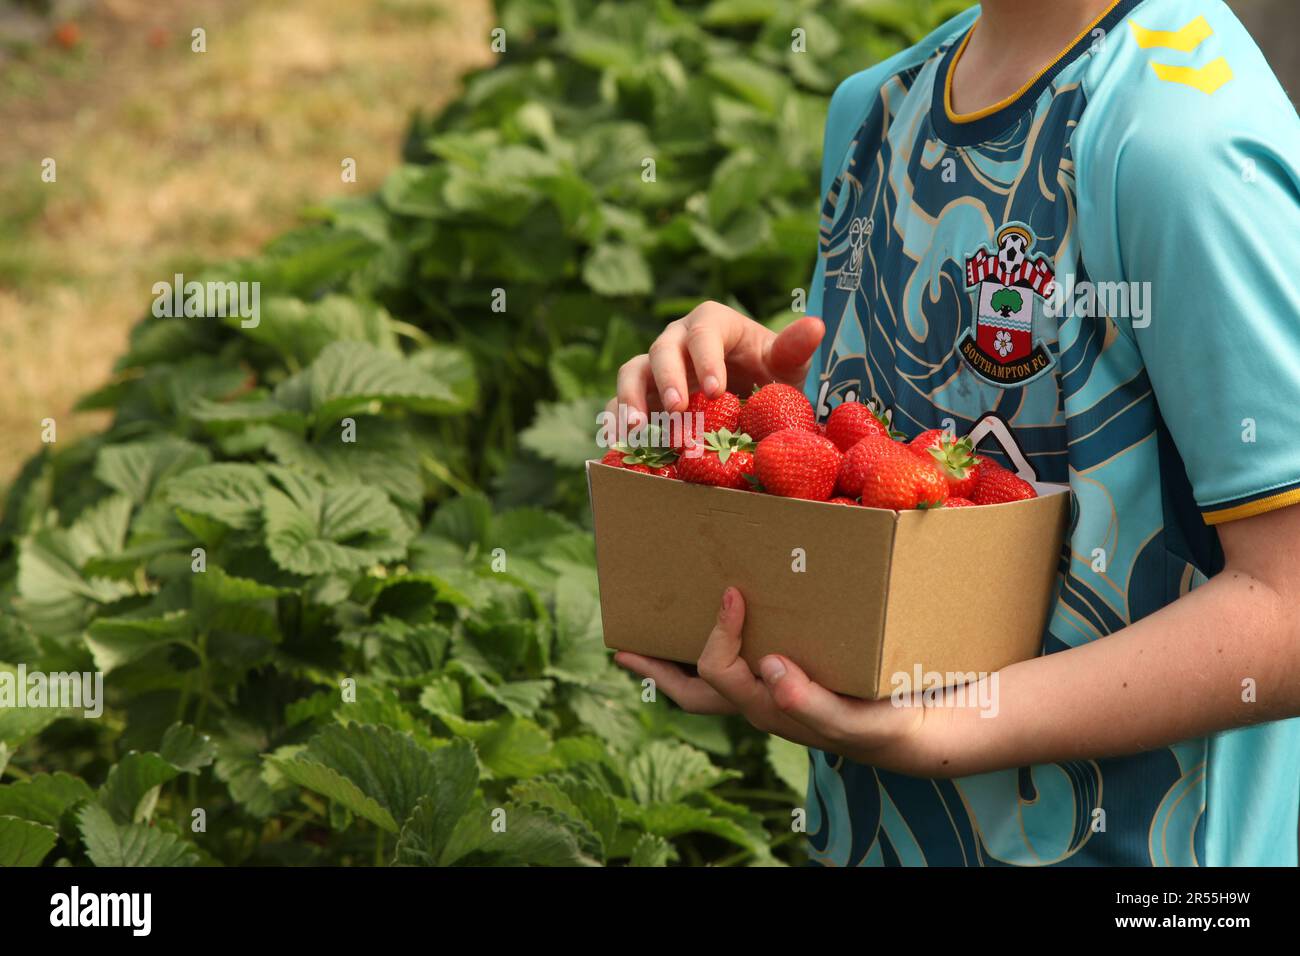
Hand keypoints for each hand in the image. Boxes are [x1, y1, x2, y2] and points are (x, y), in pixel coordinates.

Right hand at [609, 301, 823, 421]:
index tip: (717, 390)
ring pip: (631, 371)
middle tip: (678, 409)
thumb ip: (794, 347)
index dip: (706, 359)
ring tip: (636, 428)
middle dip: (668, 379)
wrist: (750, 395)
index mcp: (712, 324)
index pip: (704, 332)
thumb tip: (816, 326)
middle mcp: (677, 340)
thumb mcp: (785, 363)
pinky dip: (616, 421)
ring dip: (630, 398)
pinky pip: (619, 402)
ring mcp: (654, 367)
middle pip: (662, 349)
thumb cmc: (768, 373)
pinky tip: (620, 445)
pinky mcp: (641, 395)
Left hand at [614, 587, 934, 770]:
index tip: (732, 593)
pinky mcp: (787, 684)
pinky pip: (740, 669)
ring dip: (680, 661)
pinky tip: (729, 624)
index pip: (720, 671)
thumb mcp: (853, 717)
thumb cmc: (881, 722)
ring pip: (711, 684)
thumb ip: (810, 701)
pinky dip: (723, 648)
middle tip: (623, 648)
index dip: (718, 633)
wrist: (908, 730)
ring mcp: (770, 696)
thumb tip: (768, 668)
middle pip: (693, 693)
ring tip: (657, 631)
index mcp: (767, 708)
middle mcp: (759, 703)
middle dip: (656, 670)